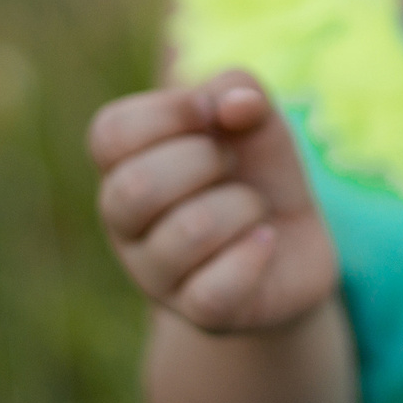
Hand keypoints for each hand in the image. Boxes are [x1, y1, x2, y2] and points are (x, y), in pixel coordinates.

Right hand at [89, 73, 339, 334]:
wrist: (293, 245)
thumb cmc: (254, 170)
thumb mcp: (253, 116)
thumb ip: (239, 88)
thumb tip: (233, 105)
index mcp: (125, 166)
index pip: (109, 134)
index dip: (168, 112)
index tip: (211, 111)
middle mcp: (127, 226)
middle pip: (133, 188)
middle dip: (203, 159)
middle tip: (231, 162)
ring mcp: (157, 276)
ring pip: (188, 233)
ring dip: (242, 205)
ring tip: (253, 206)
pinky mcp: (201, 314)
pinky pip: (215, 289)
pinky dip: (254, 254)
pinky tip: (266, 242)